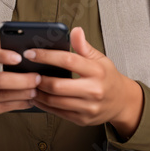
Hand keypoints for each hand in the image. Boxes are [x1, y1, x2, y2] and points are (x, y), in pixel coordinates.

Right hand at [0, 38, 40, 143]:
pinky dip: (18, 104)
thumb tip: (11, 36)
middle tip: (38, 77)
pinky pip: (2, 108)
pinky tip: (29, 100)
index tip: (19, 57)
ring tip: (36, 89)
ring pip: (2, 95)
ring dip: (23, 93)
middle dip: (21, 79)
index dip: (0, 55)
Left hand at [24, 27, 143, 138]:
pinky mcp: (82, 120)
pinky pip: (58, 113)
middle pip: (58, 86)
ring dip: (38, 93)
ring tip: (29, 84)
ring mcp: (88, 108)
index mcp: (96, 71)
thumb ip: (84, 46)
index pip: (67, 61)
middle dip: (39, 78)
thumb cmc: (108, 77)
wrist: (122, 101)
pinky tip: (37, 96)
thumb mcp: (100, 58)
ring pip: (55, 102)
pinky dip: (44, 105)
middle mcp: (93, 90)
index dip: (46, 56)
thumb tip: (75, 30)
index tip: (31, 53)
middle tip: (27, 71)